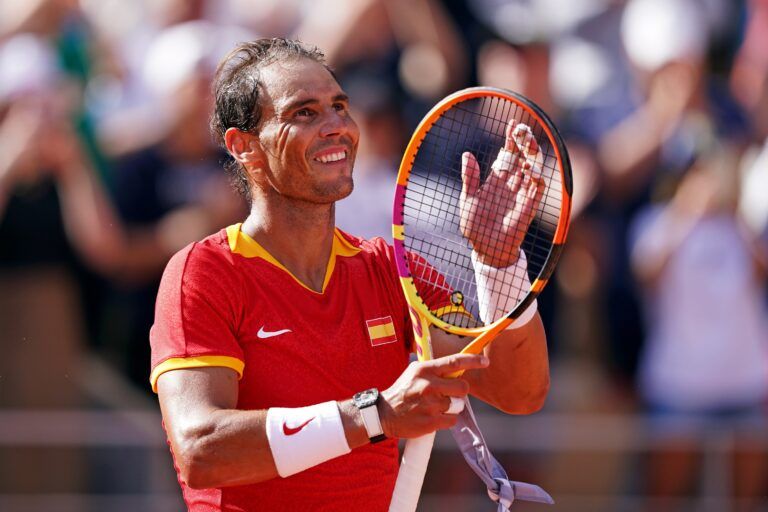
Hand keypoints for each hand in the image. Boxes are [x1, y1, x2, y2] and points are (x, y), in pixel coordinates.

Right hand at [378, 353, 488, 438]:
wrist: (384, 414)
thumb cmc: (403, 391)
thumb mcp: (415, 373)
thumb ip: (435, 370)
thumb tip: (457, 367)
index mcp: (425, 370)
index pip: (454, 362)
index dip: (473, 361)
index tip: (485, 361)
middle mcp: (429, 386)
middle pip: (463, 388)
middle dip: (460, 392)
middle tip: (449, 394)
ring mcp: (430, 405)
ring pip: (458, 405)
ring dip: (452, 407)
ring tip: (436, 407)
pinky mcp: (431, 422)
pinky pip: (452, 420)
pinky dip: (446, 420)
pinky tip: (433, 417)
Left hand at [459, 121, 544, 267]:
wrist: (486, 248)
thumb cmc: (475, 226)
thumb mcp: (468, 199)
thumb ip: (470, 178)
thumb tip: (466, 154)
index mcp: (496, 179)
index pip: (507, 153)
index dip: (510, 138)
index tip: (512, 123)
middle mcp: (512, 182)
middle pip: (522, 155)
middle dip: (523, 140)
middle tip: (519, 128)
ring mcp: (522, 192)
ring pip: (533, 166)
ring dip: (531, 152)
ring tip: (525, 139)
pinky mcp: (530, 204)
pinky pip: (538, 185)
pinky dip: (536, 174)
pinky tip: (528, 166)